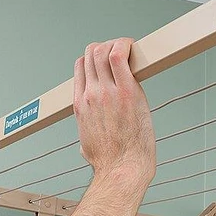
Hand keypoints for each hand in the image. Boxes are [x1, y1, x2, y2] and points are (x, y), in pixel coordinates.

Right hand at [74, 39, 155, 191]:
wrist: (121, 170)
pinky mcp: (127, 92)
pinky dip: (126, 45)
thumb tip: (86, 149)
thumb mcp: (87, 148)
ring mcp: (106, 92)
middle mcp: (91, 95)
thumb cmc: (109, 163)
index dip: (95, 58)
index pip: (81, 67)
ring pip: (103, 50)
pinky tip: (134, 49)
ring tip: (131, 53)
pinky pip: (120, 55)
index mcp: (81, 105)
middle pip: (91, 53)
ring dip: (117, 45)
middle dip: (107, 48)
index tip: (110, 63)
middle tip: (125, 57)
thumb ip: (86, 140)